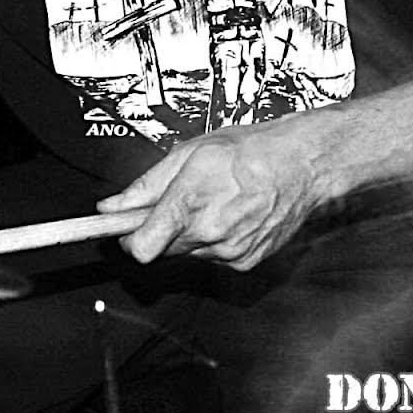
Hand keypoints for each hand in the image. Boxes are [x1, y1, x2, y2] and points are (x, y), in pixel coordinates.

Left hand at [96, 114, 337, 269]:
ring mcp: (230, 251)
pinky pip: (215, 257)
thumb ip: (146, 185)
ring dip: (190, 233)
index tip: (119, 231)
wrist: (301, 163)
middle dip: (160, 229)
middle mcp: (209, 234)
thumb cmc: (250, 151)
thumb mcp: (188, 153)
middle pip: (162, 248)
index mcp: (189, 204)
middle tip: (174, 202)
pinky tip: (231, 214)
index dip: (127, 239)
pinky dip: (215, 239)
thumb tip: (112, 206)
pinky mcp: (246, 261)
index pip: (140, 248)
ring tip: (212, 200)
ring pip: (189, 252)